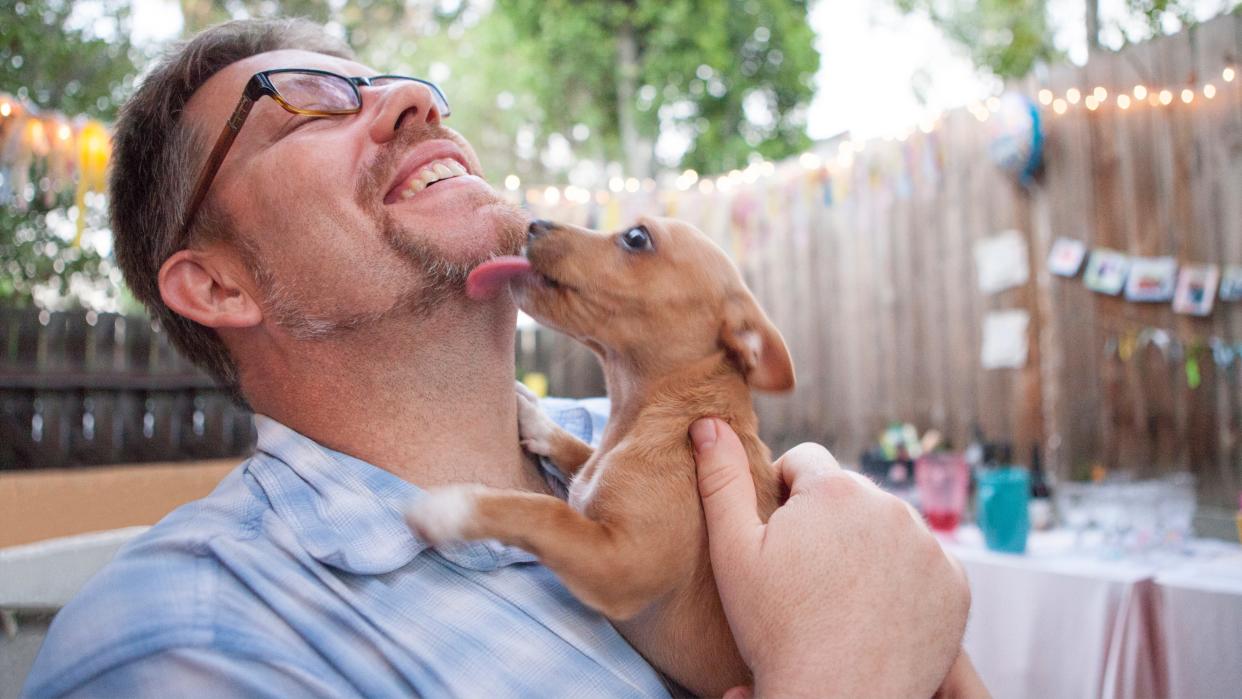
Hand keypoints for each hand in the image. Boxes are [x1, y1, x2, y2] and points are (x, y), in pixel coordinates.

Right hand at [690, 418, 970, 698]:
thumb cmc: (776, 630)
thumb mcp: (733, 552)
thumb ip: (721, 480)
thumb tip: (707, 423)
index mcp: (835, 489)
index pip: (805, 461)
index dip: (783, 494)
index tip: (777, 537)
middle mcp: (891, 505)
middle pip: (848, 494)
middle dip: (826, 520)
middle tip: (805, 574)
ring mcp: (929, 546)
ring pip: (886, 526)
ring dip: (865, 546)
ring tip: (839, 595)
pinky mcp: (955, 584)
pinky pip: (924, 563)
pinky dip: (902, 578)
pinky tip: (875, 610)